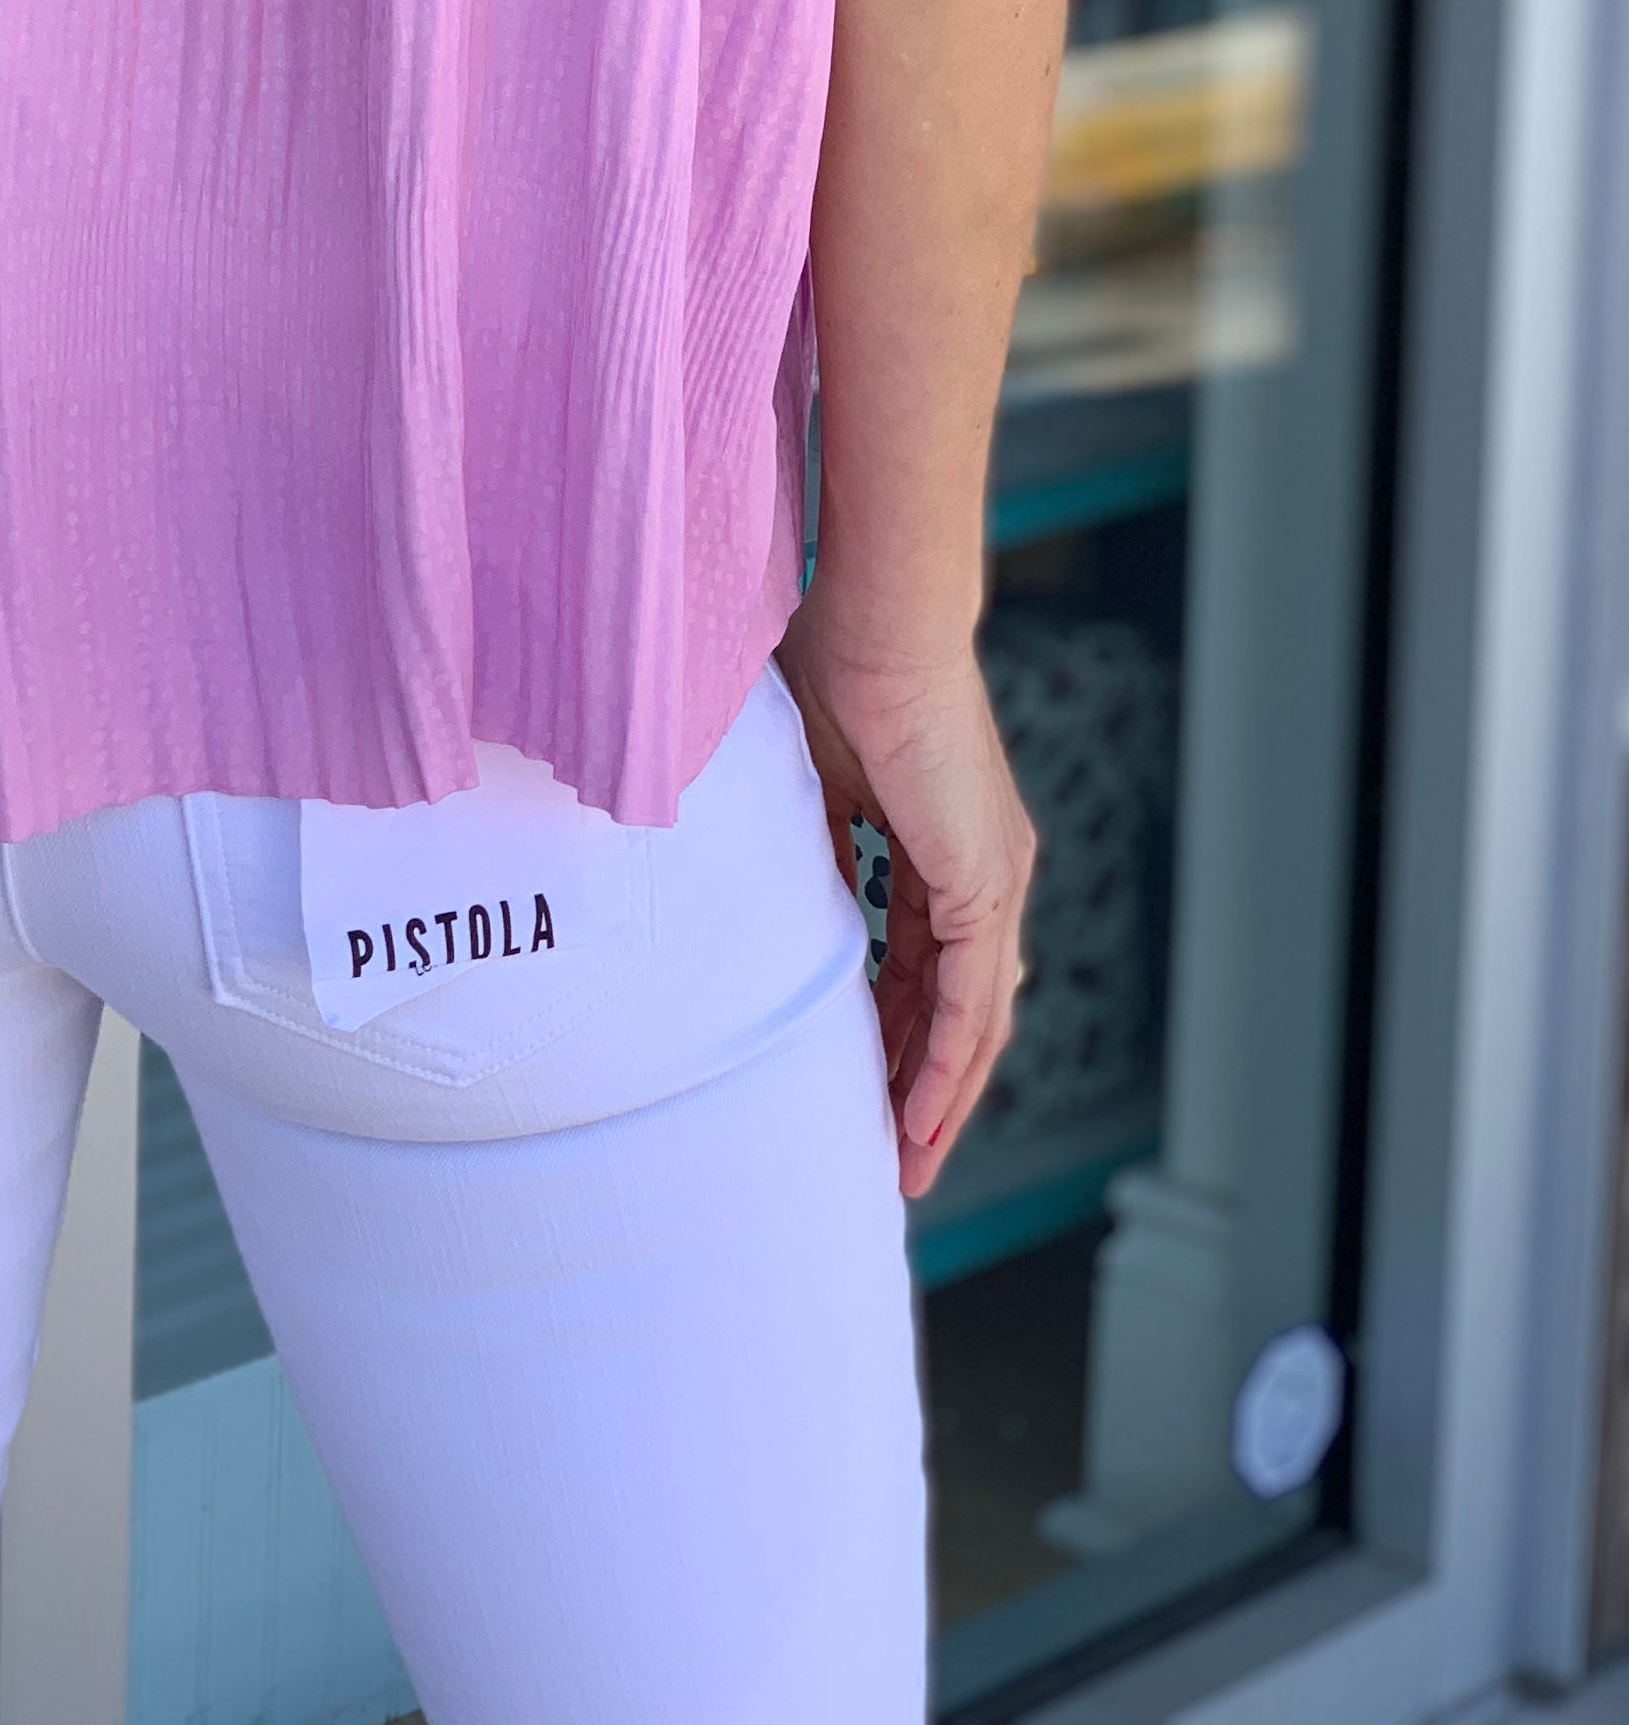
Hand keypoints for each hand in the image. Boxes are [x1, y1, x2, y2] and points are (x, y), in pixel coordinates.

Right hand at [776, 589, 1035, 1196]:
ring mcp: (992, 880)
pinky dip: (946, 1064)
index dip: (897, 1029)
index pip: (928, 965)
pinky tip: (918, 1116)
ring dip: (941, 1096)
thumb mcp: (813, 782)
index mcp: (944, 845)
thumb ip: (816, 845)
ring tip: (904, 1159)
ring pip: (976, 1021)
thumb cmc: (831, 668)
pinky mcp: (984, 885)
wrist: (876, 621)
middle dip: (926, 1086)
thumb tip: (788, 897)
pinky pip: (971, 1002)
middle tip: (890, 1152)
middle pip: (962, 1009)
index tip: (859, 1080)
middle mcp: (983, 872)